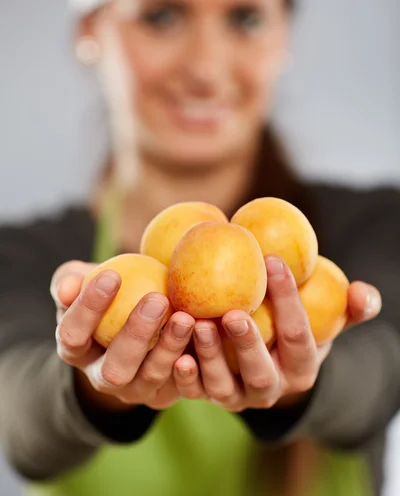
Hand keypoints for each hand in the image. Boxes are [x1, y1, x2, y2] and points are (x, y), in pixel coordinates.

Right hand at [50, 261, 194, 410]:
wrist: (136, 321)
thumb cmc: (107, 295)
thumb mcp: (83, 283)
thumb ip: (71, 281)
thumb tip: (68, 288)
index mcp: (76, 350)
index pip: (73, 335)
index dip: (88, 309)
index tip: (111, 275)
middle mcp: (103, 378)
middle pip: (114, 368)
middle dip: (135, 335)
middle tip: (157, 299)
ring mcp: (136, 389)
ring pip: (151, 377)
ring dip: (169, 348)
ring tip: (186, 316)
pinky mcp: (166, 393)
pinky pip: (181, 384)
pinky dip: (193, 364)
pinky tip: (203, 336)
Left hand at [172, 255, 381, 411]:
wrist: (268, 358)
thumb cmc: (296, 327)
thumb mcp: (327, 318)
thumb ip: (348, 307)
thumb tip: (365, 294)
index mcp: (303, 368)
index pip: (298, 334)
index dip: (287, 298)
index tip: (271, 259)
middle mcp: (272, 389)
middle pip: (261, 372)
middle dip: (248, 345)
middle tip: (233, 312)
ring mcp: (239, 398)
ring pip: (225, 386)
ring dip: (210, 357)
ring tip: (197, 324)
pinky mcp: (210, 397)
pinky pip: (196, 392)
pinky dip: (186, 376)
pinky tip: (176, 354)